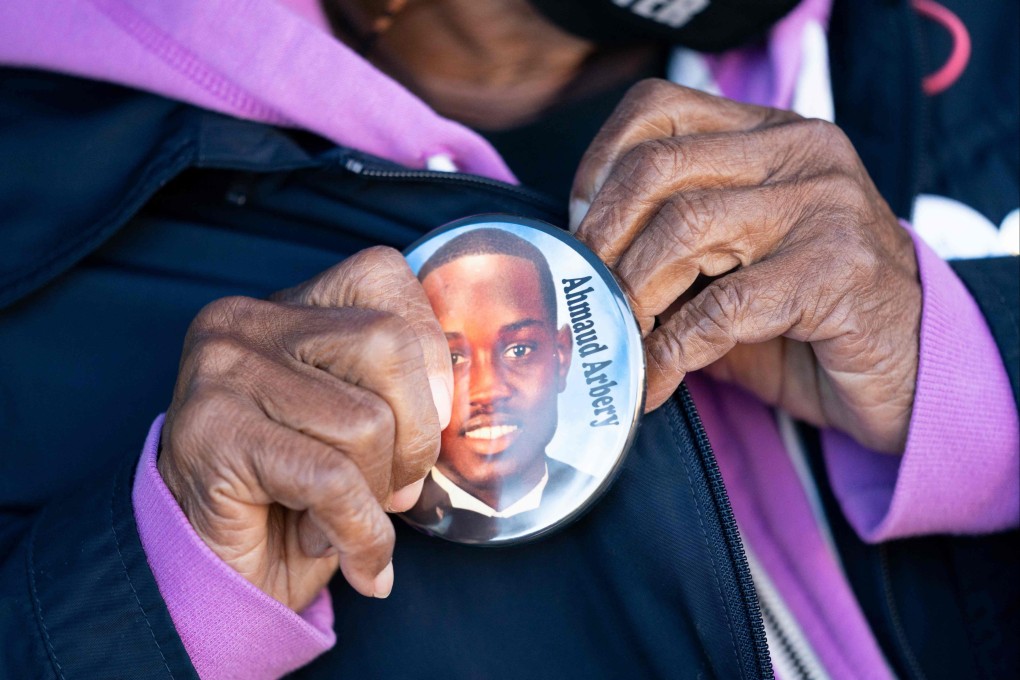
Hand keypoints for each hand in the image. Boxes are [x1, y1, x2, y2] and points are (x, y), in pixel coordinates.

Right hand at [159, 247, 452, 610]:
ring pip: (367, 421)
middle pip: (388, 344)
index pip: (385, 275)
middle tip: (397, 487)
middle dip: (416, 434)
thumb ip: (398, 389)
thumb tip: (460, 403)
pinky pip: (332, 480)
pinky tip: (355, 558)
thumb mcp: (354, 421)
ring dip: (378, 493)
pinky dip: (362, 532)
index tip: (433, 418)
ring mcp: (223, 371)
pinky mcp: (214, 433)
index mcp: (287, 304)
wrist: (213, 575)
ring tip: (345, 518)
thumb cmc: (298, 496)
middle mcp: (246, 320)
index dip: (430, 352)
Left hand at [571, 80, 919, 452]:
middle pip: (659, 168)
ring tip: (619, 338)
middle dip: (604, 238)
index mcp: (769, 133)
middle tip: (587, 292)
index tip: (579, 229)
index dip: (598, 167)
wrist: (910, 365)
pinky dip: (673, 351)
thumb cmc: (807, 313)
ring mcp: (825, 206)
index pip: (658, 109)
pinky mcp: (837, 270)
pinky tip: (656, 380)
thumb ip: (670, 242)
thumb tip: (581, 262)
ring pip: (684, 228)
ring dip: (635, 295)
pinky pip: (723, 307)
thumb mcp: (734, 259)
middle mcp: (800, 152)